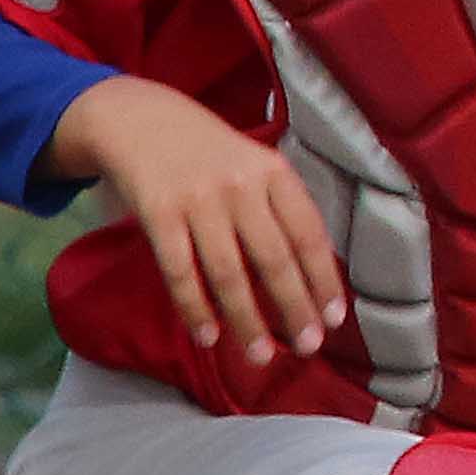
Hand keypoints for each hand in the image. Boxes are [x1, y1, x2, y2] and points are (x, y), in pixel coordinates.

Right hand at [53, 75, 346, 372]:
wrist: (140, 119)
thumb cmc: (210, 155)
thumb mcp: (254, 166)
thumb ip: (280, 211)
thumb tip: (314, 278)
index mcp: (274, 173)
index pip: (308, 234)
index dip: (324, 279)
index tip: (335, 318)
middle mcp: (241, 186)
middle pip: (274, 259)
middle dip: (294, 308)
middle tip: (308, 347)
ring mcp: (198, 200)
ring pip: (229, 273)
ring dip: (247, 321)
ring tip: (261, 356)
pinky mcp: (158, 213)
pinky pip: (181, 271)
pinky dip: (196, 308)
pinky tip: (209, 336)